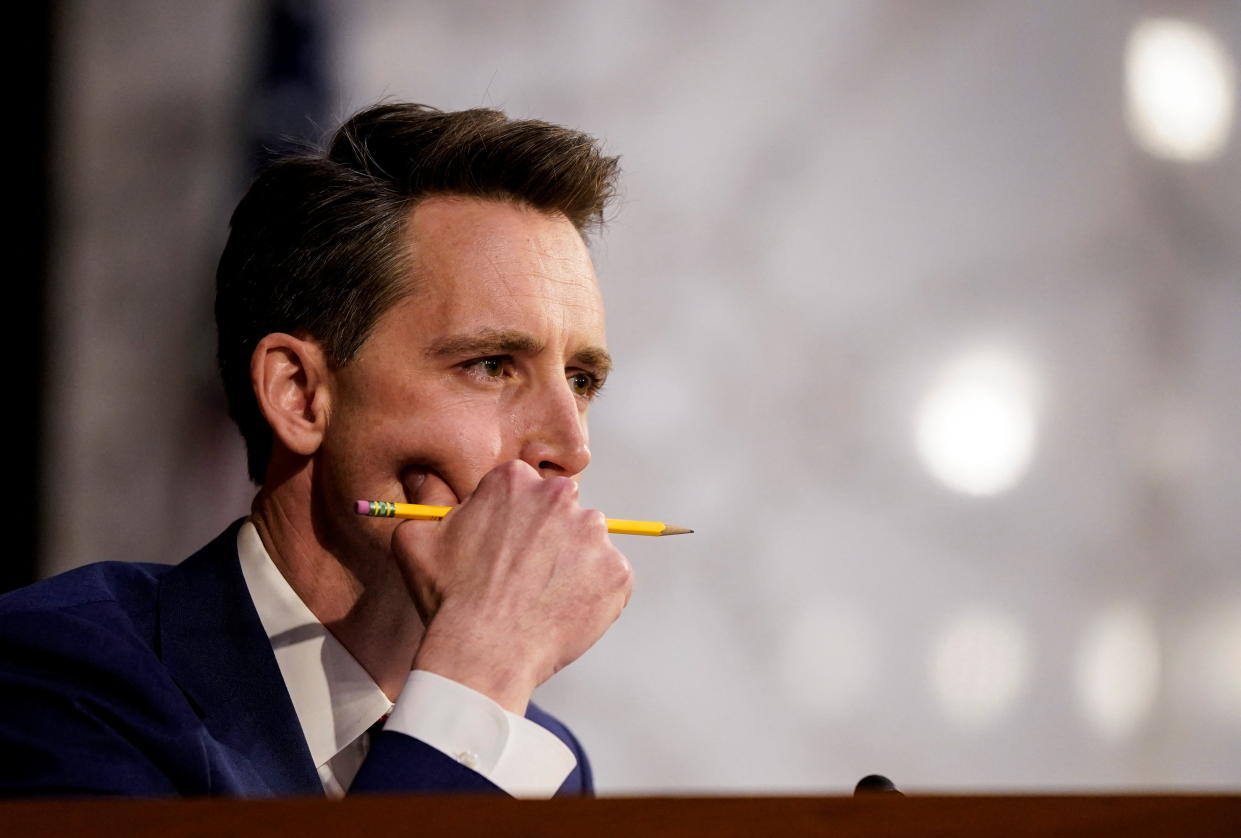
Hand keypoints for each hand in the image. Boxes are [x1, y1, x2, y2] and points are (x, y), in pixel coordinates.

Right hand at [392, 460, 632, 713]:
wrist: (483, 653)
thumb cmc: (448, 598)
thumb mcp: (415, 540)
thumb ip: (427, 502)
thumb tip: (425, 482)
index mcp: (514, 480)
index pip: (524, 490)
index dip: (513, 522)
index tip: (505, 550)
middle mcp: (560, 497)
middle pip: (561, 512)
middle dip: (547, 539)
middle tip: (524, 577)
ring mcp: (594, 535)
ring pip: (587, 545)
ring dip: (572, 566)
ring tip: (540, 600)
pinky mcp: (617, 572)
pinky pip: (608, 580)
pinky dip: (592, 597)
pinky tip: (561, 615)